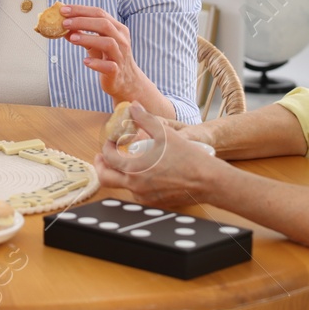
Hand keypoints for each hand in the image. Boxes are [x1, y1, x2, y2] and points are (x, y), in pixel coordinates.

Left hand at [60, 4, 166, 115]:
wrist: (125, 81)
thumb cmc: (108, 57)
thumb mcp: (94, 43)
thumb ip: (81, 34)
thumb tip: (62, 27)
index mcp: (117, 29)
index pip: (99, 13)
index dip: (81, 10)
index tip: (63, 10)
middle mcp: (121, 40)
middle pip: (104, 24)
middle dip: (82, 21)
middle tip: (64, 23)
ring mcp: (120, 56)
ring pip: (108, 43)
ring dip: (89, 39)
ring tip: (72, 38)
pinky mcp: (117, 71)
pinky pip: (109, 66)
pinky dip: (96, 63)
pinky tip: (85, 61)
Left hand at [94, 103, 228, 208]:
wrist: (207, 180)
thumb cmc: (187, 157)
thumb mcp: (164, 133)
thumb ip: (145, 119)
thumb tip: (133, 106)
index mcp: (134, 168)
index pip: (108, 159)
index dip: (106, 147)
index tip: (111, 142)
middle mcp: (135, 186)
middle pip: (106, 179)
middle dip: (101, 166)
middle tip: (103, 157)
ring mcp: (144, 196)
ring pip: (122, 186)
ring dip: (119, 174)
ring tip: (126, 162)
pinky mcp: (154, 202)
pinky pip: (136, 193)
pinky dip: (134, 183)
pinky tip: (143, 173)